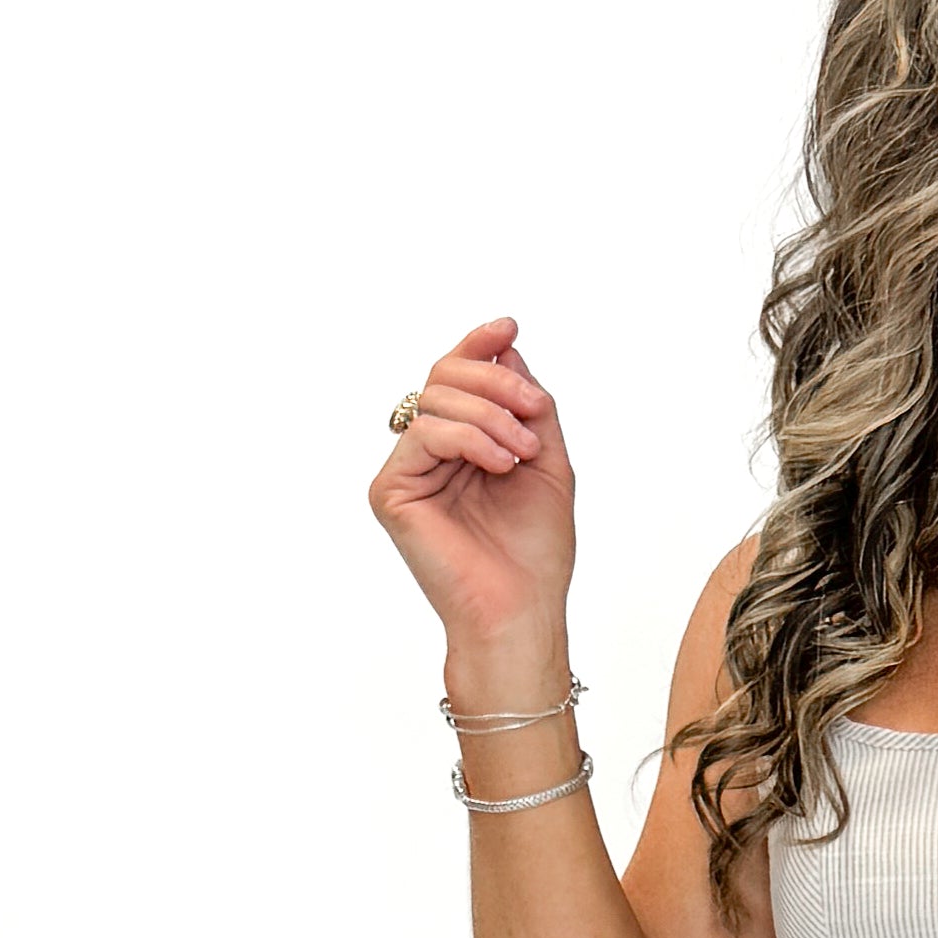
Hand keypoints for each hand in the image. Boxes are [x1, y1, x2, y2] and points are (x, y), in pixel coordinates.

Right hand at [367, 313, 575, 651]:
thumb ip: (529, 404)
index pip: (459, 380)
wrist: (522, 610)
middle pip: (444, 378)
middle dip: (494, 381)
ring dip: (490, 415)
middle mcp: (429, 455)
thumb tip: (506, 346)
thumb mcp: (546, 461)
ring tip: (522, 453)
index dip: (479, 347)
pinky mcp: (391, 491)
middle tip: (532, 410)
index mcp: (462, 446)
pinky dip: (468, 439)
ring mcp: (407, 472)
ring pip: (435, 401)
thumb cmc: (535, 553)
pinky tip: (498, 465)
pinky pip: (424, 434)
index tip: (509, 326)